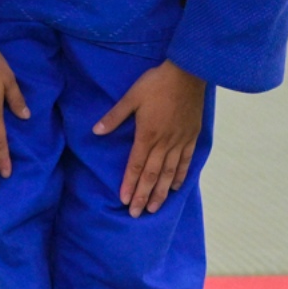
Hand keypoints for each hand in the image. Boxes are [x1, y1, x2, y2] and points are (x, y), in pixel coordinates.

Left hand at [93, 60, 205, 216]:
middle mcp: (164, 143)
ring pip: (169, 173)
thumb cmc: (157, 83)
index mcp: (147, 135)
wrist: (188, 74)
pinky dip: (181, 176)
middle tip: (137, 214)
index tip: (124, 201)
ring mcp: (179, 142)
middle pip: (152, 175)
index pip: (136, 166)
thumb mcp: (131, 96)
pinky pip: (186, 161)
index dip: (129, 184)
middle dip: (143, 196)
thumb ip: (114, 116)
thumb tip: (96, 131)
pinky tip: (176, 187)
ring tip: (154, 208)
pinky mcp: (191, 137)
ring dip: (161, 192)